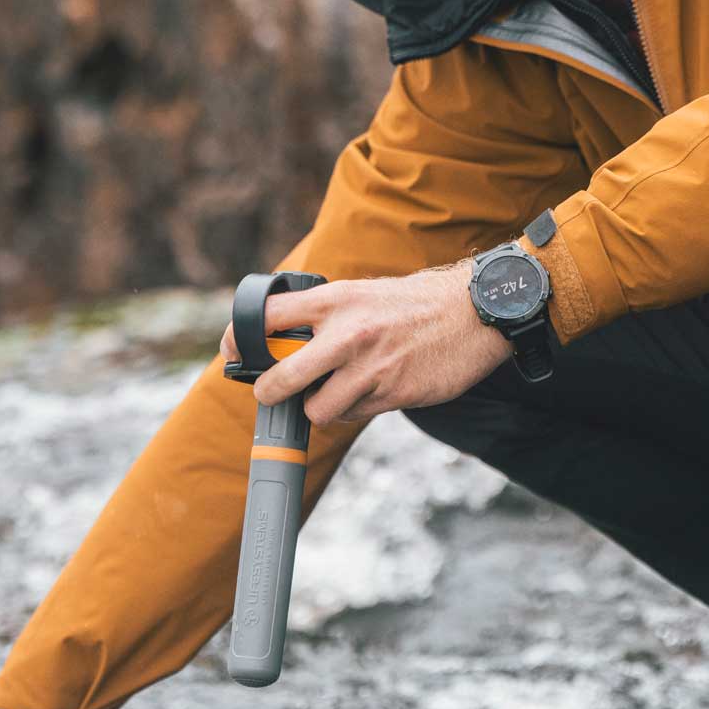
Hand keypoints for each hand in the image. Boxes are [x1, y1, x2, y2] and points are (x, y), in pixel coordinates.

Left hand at [214, 261, 511, 425]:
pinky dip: (354, 409)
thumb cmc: (415, 303)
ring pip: (318, 410)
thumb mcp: (363, 293)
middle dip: (269, 393)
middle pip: (282, 379)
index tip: (233, 349)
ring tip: (335, 392)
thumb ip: (325, 314)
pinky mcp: (393, 394)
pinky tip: (371, 391)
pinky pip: (354, 415)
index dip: (238, 336)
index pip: (267, 317)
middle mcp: (347, 334)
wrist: (476, 313)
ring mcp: (370, 368)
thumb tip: (283, 341)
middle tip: (269, 395)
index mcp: (335, 300)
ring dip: (320, 407)